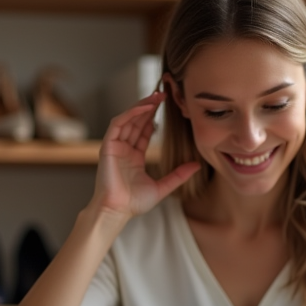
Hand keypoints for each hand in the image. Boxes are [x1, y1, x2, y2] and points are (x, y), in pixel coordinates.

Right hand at [90, 91, 199, 220]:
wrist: (118, 211)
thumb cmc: (134, 203)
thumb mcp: (163, 187)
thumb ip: (179, 175)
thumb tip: (197, 166)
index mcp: (134, 157)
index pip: (144, 131)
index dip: (154, 118)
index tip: (167, 106)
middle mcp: (124, 149)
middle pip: (136, 121)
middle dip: (149, 107)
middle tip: (164, 94)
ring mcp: (115, 147)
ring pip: (128, 119)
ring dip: (141, 106)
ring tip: (156, 97)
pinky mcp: (108, 146)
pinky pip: (118, 124)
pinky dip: (130, 114)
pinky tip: (144, 107)